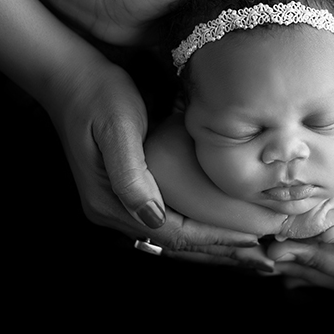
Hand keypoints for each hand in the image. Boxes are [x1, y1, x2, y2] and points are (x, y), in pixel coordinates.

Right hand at [46, 51, 259, 257]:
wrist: (70, 76)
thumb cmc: (98, 95)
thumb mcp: (117, 128)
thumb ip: (130, 174)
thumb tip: (154, 217)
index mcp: (109, 202)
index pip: (171, 234)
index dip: (213, 239)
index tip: (252, 239)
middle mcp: (112, 210)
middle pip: (173, 243)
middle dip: (218, 250)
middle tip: (263, 257)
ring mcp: (118, 202)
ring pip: (172, 234)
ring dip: (209, 242)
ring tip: (250, 247)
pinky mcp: (126, 190)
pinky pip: (167, 218)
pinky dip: (196, 225)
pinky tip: (220, 224)